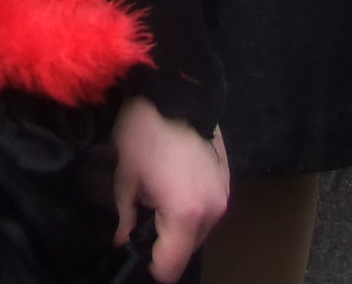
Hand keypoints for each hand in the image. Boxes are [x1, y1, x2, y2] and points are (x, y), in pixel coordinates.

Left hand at [109, 97, 229, 278]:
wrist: (174, 87)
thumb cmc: (143, 131)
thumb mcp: (126, 180)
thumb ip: (126, 222)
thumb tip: (123, 245)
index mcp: (186, 215)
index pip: (170, 268)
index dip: (148, 264)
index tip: (133, 249)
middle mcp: (213, 211)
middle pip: (187, 252)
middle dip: (164, 243)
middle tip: (142, 218)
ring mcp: (224, 195)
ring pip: (199, 233)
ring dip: (179, 226)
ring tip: (159, 197)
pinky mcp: (228, 180)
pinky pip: (209, 210)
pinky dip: (192, 208)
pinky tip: (175, 186)